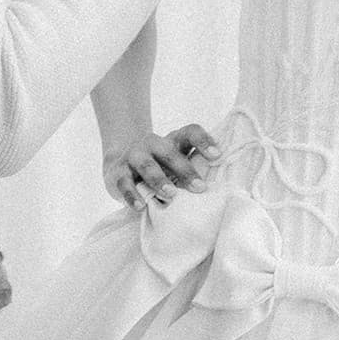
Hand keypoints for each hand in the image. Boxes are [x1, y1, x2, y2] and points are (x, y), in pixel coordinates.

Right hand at [104, 124, 220, 209]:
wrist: (119, 166)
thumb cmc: (159, 169)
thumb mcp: (175, 165)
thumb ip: (193, 172)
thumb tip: (220, 193)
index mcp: (173, 141)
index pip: (190, 132)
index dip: (203, 140)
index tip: (217, 155)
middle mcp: (153, 144)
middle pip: (169, 152)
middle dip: (185, 170)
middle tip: (200, 187)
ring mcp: (133, 157)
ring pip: (146, 165)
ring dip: (159, 180)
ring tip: (171, 195)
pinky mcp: (117, 173)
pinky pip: (124, 184)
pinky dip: (132, 195)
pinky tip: (140, 206)